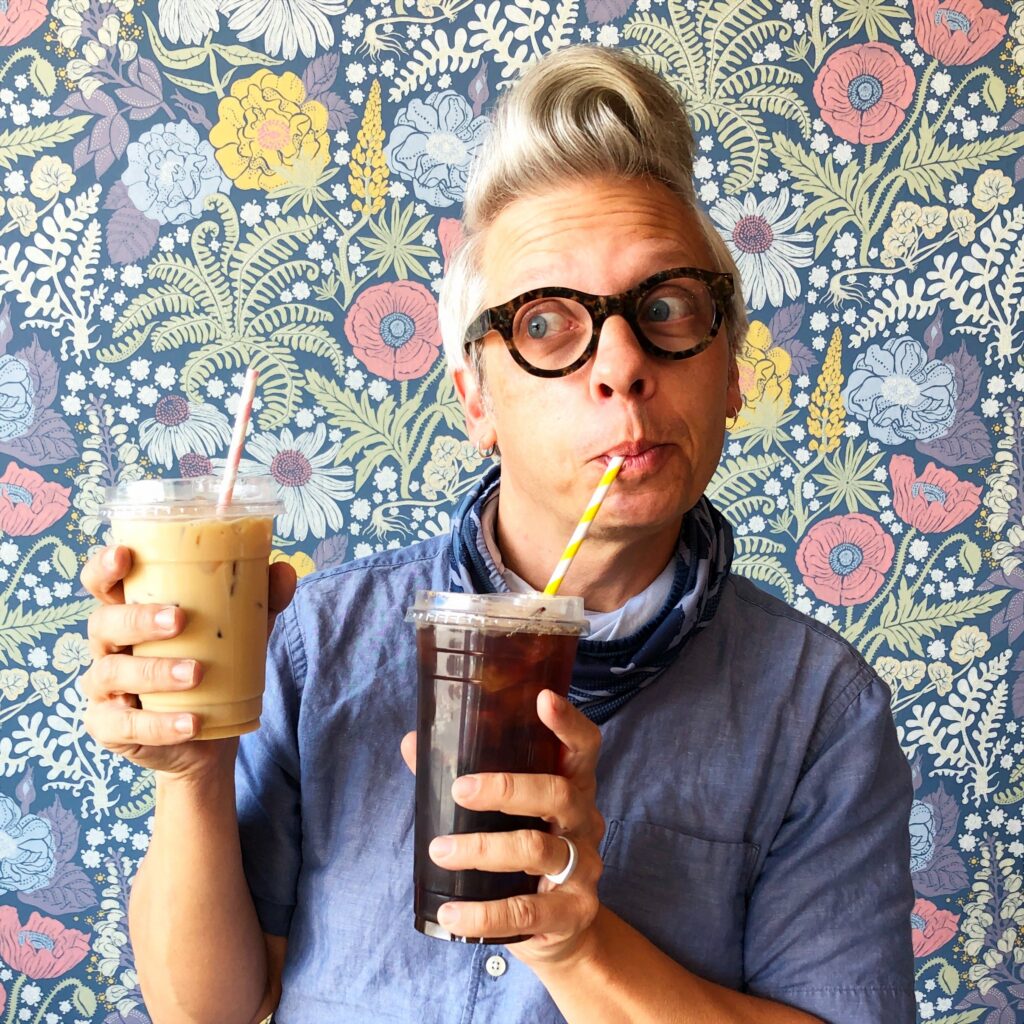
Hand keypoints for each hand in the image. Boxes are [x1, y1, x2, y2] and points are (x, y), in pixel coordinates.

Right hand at [79, 544, 296, 778]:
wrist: (204, 736)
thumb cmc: (210, 666)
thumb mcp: (237, 632)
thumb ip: (258, 602)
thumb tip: (285, 570)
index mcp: (130, 611)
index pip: (102, 582)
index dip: (104, 567)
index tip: (124, 555)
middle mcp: (109, 645)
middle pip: (104, 622)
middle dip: (138, 618)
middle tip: (179, 618)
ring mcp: (104, 689)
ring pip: (112, 672)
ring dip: (154, 671)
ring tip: (196, 673)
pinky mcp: (109, 728)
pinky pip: (126, 725)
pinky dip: (160, 724)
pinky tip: (191, 722)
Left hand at [400, 689, 603, 965]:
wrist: (562, 928)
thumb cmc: (525, 855)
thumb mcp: (505, 814)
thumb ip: (463, 779)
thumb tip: (412, 742)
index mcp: (573, 786)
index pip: (584, 747)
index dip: (568, 722)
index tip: (543, 698)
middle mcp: (586, 821)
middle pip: (559, 793)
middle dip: (507, 788)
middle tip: (459, 790)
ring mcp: (585, 867)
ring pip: (538, 849)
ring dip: (484, 849)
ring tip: (439, 851)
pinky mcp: (572, 912)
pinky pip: (527, 911)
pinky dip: (484, 914)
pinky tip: (451, 914)